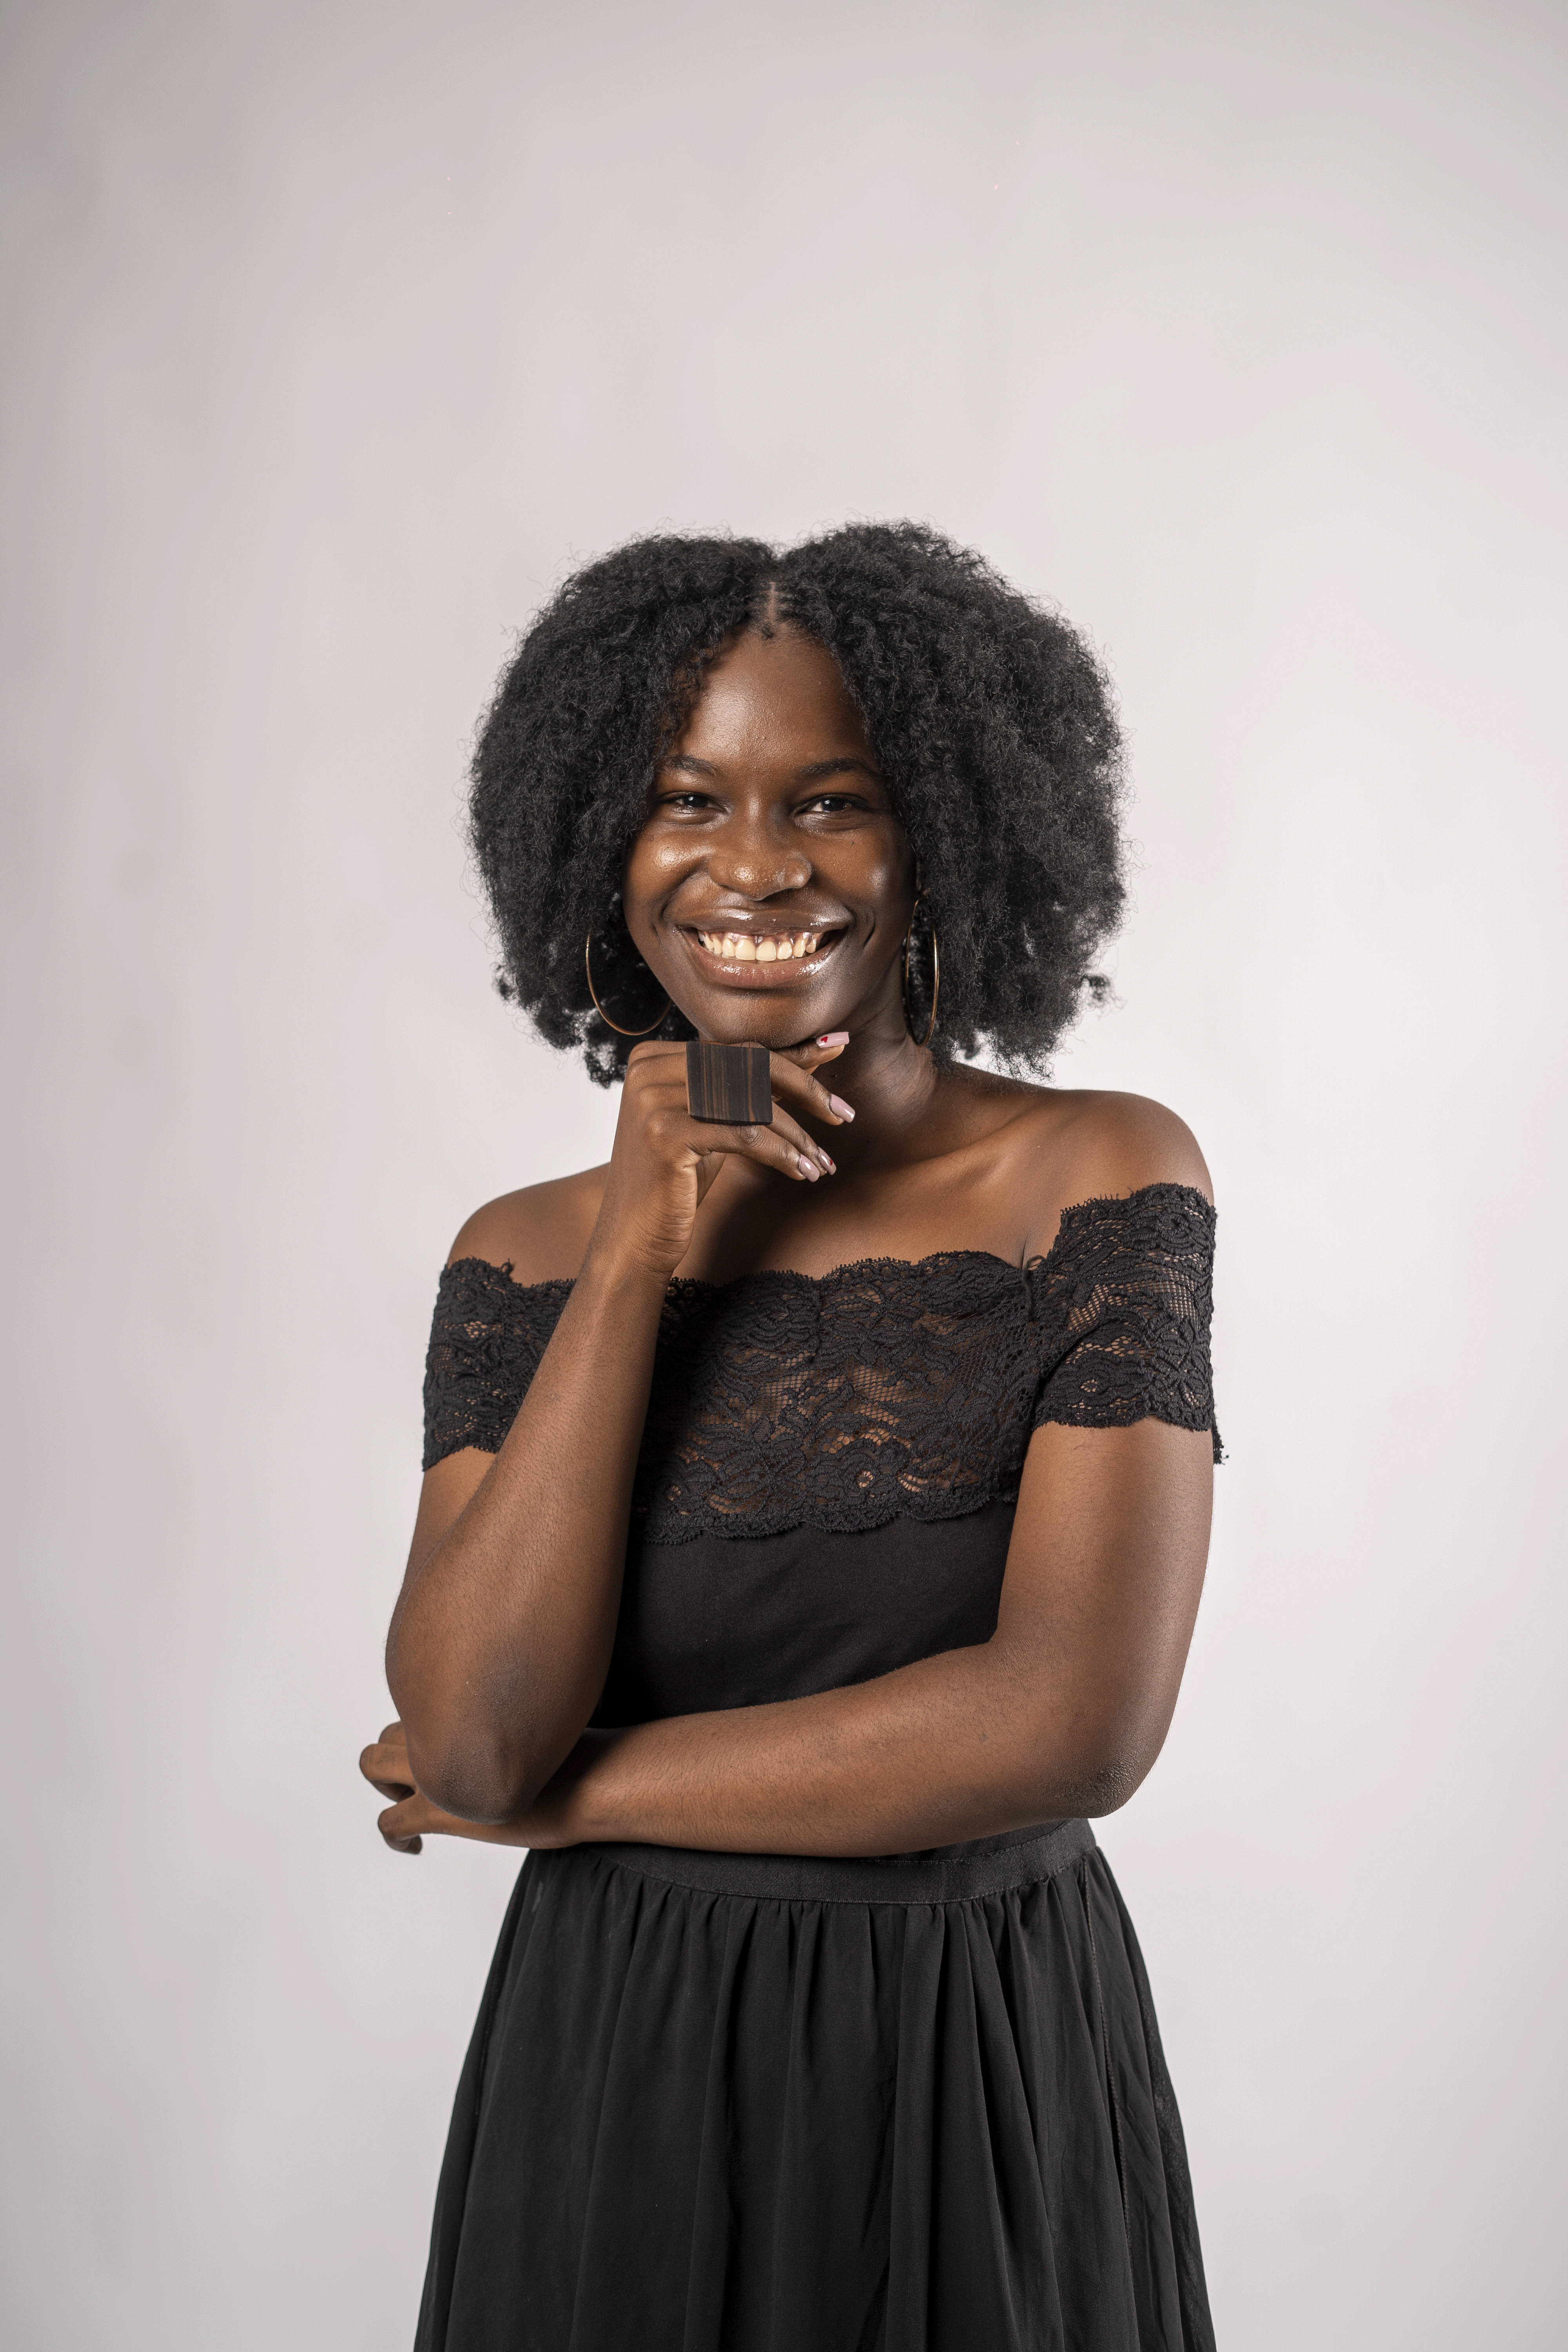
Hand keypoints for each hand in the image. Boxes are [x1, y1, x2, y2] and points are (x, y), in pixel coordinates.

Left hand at [359, 1722, 608, 1853]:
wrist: (592, 1780)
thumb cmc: (581, 1756)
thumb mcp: (540, 1728)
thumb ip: (513, 1726)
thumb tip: (526, 1730)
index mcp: (468, 1707)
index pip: (422, 1709)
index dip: (427, 1735)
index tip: (447, 1760)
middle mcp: (443, 1732)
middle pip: (387, 1733)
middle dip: (395, 1761)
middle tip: (422, 1787)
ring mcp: (435, 1770)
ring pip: (372, 1763)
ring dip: (386, 1788)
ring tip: (414, 1809)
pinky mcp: (437, 1811)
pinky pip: (389, 1823)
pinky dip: (395, 1838)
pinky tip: (415, 1848)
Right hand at [589, 1036, 852, 1281]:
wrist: (631, 1240)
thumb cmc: (676, 1182)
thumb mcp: (716, 1125)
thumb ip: (751, 1088)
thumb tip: (818, 1052)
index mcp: (655, 1057)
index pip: (740, 1049)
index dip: (794, 1056)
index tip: (840, 1048)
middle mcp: (649, 1069)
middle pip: (749, 1066)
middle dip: (806, 1089)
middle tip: (845, 1114)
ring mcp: (653, 1098)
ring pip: (752, 1102)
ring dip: (797, 1135)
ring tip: (821, 1162)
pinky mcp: (665, 1133)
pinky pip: (744, 1135)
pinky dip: (781, 1153)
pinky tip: (802, 1172)